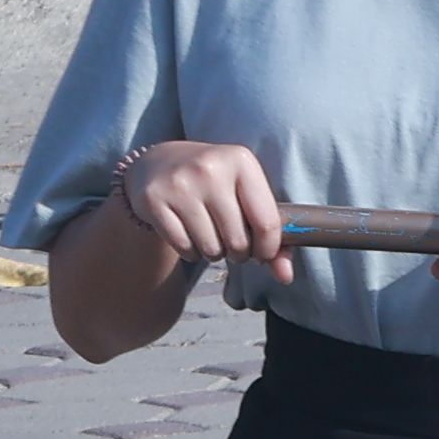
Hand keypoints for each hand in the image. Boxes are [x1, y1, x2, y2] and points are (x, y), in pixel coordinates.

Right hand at [112, 141, 289, 287]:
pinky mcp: (153, 200)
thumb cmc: (216, 184)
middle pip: (237, 239)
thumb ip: (272, 234)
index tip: (262, 254)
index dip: (268, 249)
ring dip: (214, 253)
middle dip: (239, 253)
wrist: (160, 162)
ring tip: (212, 238)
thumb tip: (286, 276)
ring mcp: (179, 184)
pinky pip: (183, 247)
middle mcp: (210, 169)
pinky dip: (191, 252)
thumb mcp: (246, 194)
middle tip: (233, 246)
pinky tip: (190, 236)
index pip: (266, 222)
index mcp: (241, 161)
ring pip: (210, 247)